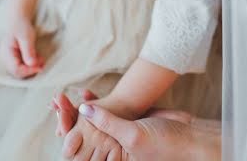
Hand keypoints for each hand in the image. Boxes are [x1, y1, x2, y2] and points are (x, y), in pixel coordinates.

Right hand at [0, 16, 43, 78]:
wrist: (18, 21)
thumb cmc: (21, 27)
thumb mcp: (27, 37)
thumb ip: (29, 51)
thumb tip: (32, 64)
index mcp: (5, 52)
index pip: (15, 69)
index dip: (28, 70)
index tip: (39, 67)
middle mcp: (4, 58)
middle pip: (17, 72)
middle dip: (31, 69)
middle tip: (42, 61)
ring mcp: (8, 60)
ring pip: (20, 70)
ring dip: (31, 67)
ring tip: (40, 58)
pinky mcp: (13, 59)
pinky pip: (21, 66)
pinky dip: (30, 64)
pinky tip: (37, 58)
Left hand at [56, 93, 220, 160]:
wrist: (190, 135)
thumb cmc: (166, 144)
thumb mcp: (133, 134)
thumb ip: (108, 122)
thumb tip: (83, 108)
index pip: (82, 152)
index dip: (68, 134)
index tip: (56, 115)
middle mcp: (112, 151)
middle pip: (83, 137)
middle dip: (69, 119)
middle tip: (55, 102)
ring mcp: (118, 137)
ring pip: (92, 124)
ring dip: (79, 111)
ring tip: (62, 98)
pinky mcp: (125, 123)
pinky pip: (105, 114)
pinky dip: (96, 104)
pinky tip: (86, 93)